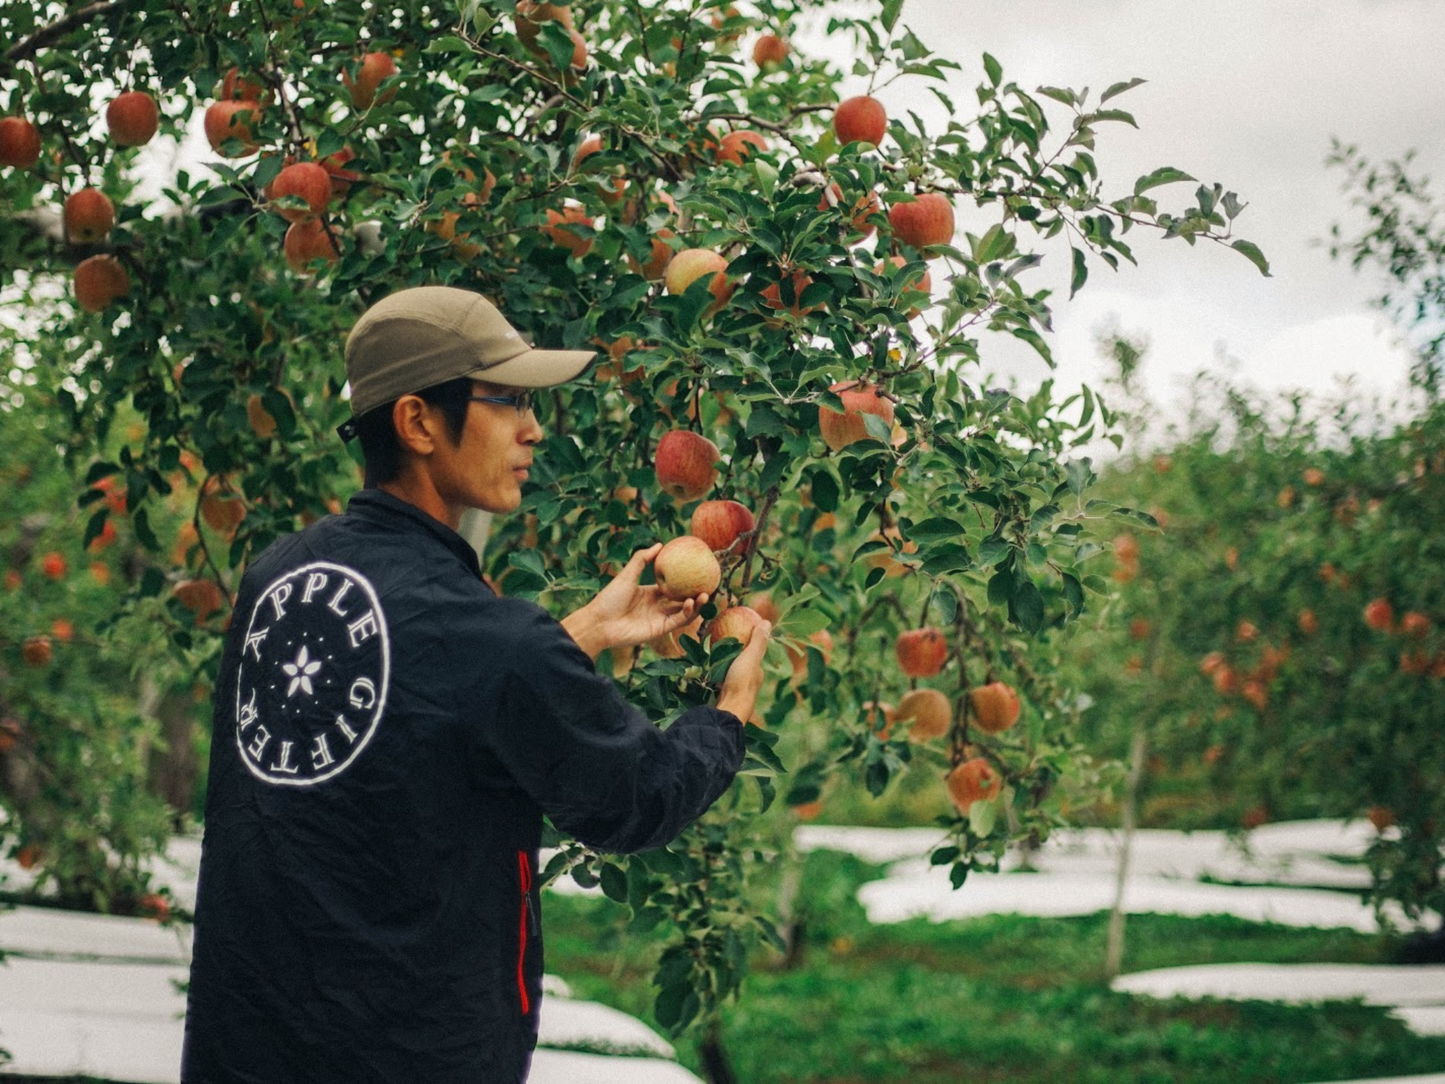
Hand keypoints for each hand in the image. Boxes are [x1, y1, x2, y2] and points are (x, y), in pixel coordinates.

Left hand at [561, 543, 706, 659]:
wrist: (599, 623)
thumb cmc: (609, 598)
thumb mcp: (627, 575)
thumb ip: (642, 559)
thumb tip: (660, 544)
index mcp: (650, 593)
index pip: (673, 586)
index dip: (686, 580)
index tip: (698, 570)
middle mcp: (657, 606)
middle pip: (682, 599)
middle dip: (696, 593)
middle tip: (709, 583)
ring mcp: (659, 618)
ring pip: (684, 611)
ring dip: (696, 604)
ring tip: (705, 594)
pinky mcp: (659, 630)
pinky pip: (678, 621)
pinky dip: (687, 613)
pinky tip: (691, 602)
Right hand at [716, 621, 770, 722]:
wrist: (728, 710)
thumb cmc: (741, 682)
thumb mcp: (750, 658)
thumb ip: (758, 641)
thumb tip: (767, 622)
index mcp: (757, 671)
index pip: (755, 652)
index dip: (748, 641)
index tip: (737, 630)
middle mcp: (749, 681)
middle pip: (742, 663)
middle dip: (735, 653)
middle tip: (721, 640)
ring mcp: (737, 690)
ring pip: (731, 672)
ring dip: (724, 663)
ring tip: (712, 653)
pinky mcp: (725, 696)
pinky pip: (720, 680)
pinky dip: (716, 673)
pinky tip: (707, 669)